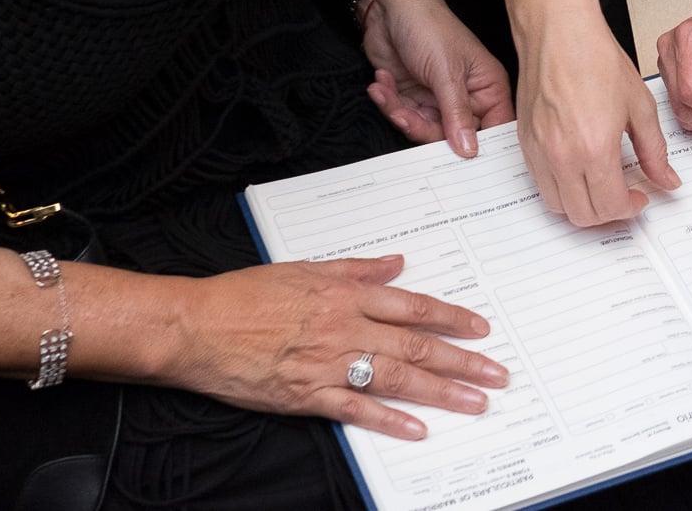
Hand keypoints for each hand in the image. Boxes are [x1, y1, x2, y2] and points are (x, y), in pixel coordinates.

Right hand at [169, 254, 508, 440]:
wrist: (196, 326)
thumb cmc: (245, 295)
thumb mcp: (306, 268)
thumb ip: (357, 269)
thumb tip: (398, 263)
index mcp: (346, 295)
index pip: (413, 307)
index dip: (451, 319)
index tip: (481, 330)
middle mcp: (344, 328)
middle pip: (415, 347)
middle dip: (462, 362)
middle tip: (496, 375)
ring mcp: (327, 364)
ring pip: (396, 379)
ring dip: (441, 393)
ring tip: (474, 403)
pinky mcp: (306, 395)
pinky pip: (356, 410)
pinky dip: (389, 421)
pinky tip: (417, 429)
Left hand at [363, 0, 513, 157]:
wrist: (389, 8)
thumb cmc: (429, 26)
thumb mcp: (446, 73)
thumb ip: (457, 115)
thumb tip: (470, 151)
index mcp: (488, 87)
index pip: (495, 128)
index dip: (483, 147)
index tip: (463, 162)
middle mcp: (466, 96)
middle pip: (453, 136)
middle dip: (424, 128)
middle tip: (406, 117)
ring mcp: (438, 98)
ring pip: (423, 129)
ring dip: (400, 113)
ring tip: (387, 92)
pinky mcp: (413, 97)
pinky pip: (402, 116)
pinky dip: (388, 103)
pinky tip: (381, 83)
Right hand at [516, 5, 680, 225]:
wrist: (559, 33)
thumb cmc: (596, 59)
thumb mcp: (640, 107)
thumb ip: (655, 151)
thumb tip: (667, 180)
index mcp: (594, 148)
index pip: (610, 206)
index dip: (630, 209)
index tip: (640, 197)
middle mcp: (561, 156)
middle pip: (582, 216)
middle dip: (608, 214)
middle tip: (624, 197)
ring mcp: (539, 151)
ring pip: (557, 206)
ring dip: (583, 206)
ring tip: (602, 186)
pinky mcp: (525, 143)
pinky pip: (541, 185)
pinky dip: (562, 189)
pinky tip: (580, 170)